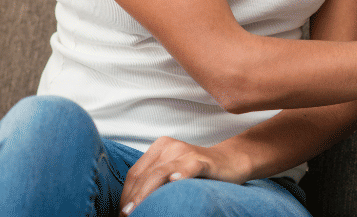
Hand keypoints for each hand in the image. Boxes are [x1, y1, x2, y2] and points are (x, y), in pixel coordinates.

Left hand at [119, 136, 247, 214]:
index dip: (126, 195)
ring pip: (160, 174)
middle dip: (134, 199)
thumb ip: (155, 180)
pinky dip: (181, 175)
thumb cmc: (200, 171)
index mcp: (160, 148)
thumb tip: (133, 204)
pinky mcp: (203, 161)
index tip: (124, 213)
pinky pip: (189, 167)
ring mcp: (187, 152)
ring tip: (138, 211)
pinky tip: (174, 182)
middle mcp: (171, 147)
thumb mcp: (172, 171)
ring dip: (146, 194)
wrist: (232, 161)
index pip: (135, 173)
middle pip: (145, 175)